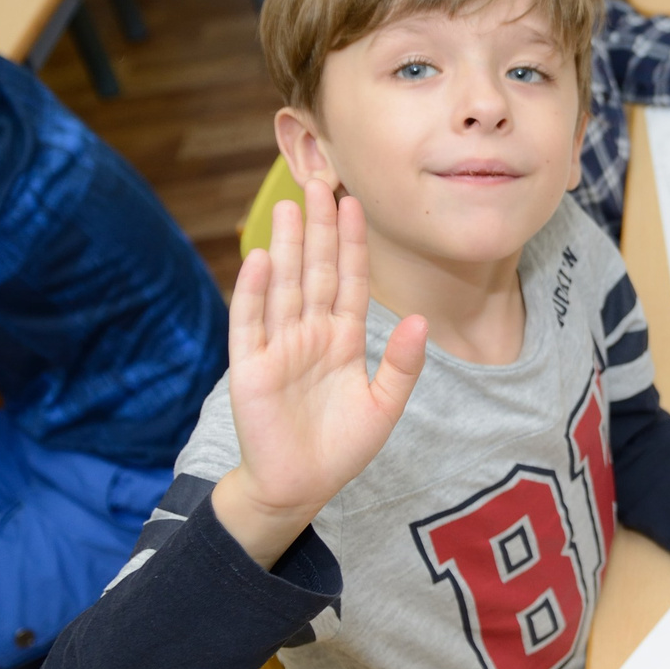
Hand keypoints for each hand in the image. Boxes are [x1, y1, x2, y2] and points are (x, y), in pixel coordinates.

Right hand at [210, 184, 427, 568]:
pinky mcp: (251, 367)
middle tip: (319, 181)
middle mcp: (310, 334)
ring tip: (290, 206)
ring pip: (284, 286)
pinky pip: (251, 322)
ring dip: (287, 247)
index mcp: (342, 338)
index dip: (352, 242)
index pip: (349, 279)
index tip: (356, 202)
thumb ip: (401, 363)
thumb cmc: (341, 446)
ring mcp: (279, 347)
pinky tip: (260, 257)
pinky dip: (254, 291)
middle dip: (318, 228)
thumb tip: (418, 319)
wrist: (299, 487)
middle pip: (315, 270)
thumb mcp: (384, 405)